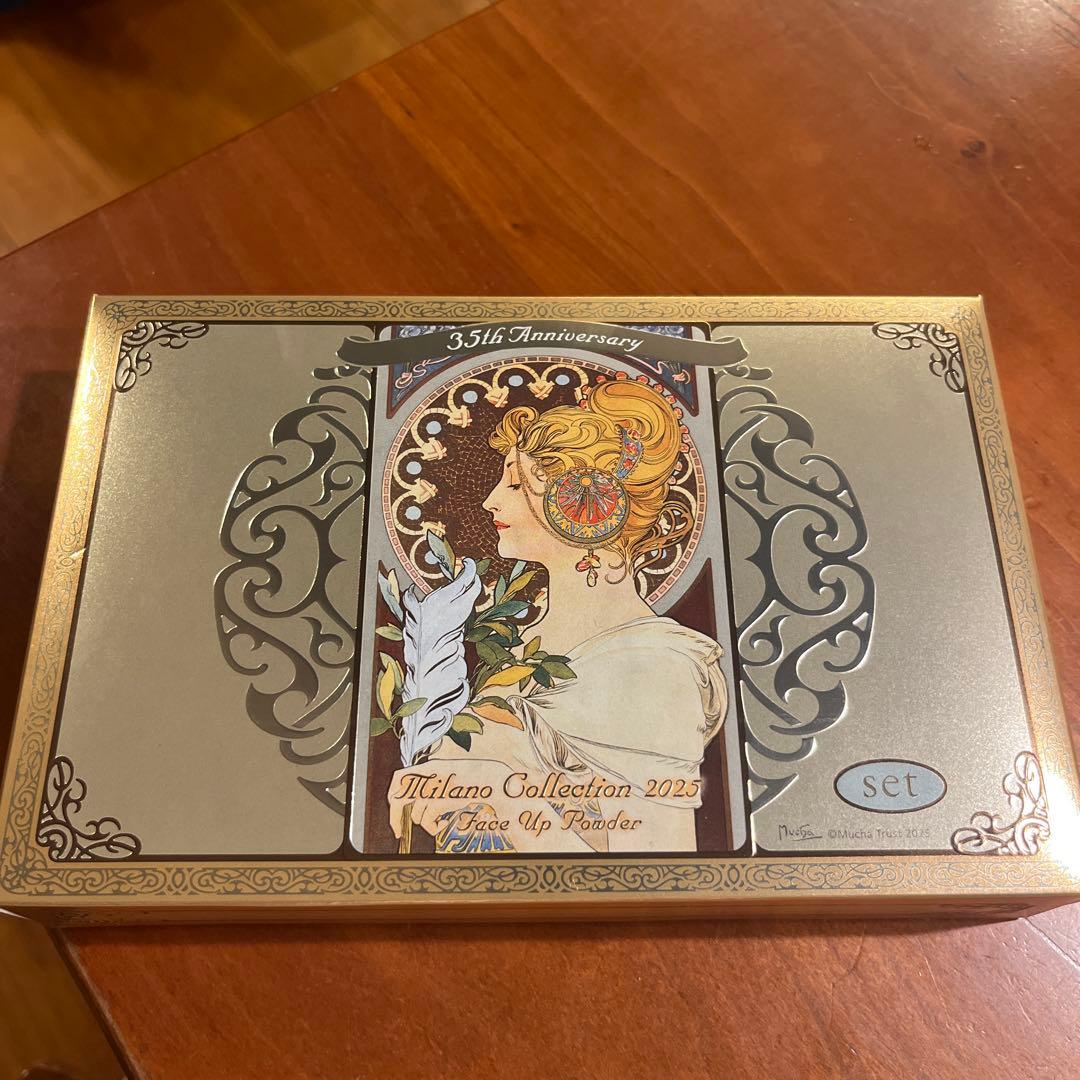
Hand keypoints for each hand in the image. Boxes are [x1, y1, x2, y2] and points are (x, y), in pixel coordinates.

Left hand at [388, 757, 511, 840]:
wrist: (493, 780)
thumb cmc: (473, 779)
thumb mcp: (448, 776)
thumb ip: (432, 784)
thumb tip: (414, 804)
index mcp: (429, 766)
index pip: (398, 778)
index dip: (392, 795)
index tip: (393, 808)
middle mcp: (428, 775)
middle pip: (399, 797)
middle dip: (395, 817)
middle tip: (398, 831)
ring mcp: (434, 788)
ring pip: (417, 813)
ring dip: (426, 822)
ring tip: (439, 822)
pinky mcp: (441, 800)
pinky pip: (429, 820)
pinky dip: (434, 827)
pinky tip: (444, 823)